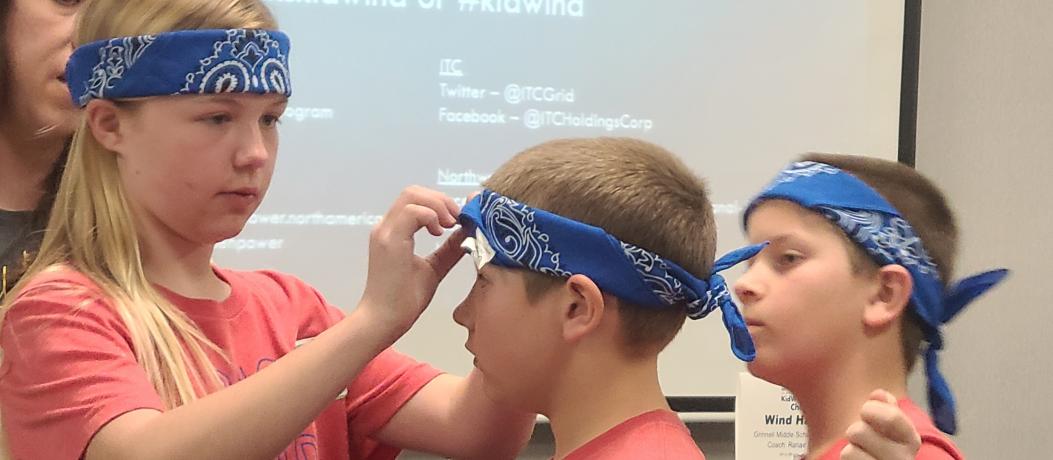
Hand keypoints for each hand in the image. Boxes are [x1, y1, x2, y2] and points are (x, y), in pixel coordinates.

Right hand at [360, 186, 466, 338]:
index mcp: (394, 232)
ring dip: (438, 206)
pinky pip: (412, 212)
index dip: (441, 203)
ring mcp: (385, 232)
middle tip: (457, 220)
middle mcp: (386, 227)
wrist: (384, 321)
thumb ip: (448, 250)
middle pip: (414, 191)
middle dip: (441, 200)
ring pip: (412, 195)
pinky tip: (439, 234)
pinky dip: (431, 216)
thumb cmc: (404, 300)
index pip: (416, 200)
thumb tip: (468, 234)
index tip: (460, 218)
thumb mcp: (434, 268)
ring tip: (450, 226)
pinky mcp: (389, 241)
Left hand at [840, 390, 921, 459]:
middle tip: (863, 438)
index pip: (891, 417)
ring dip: (850, 449)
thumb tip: (879, 395)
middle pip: (859, 432)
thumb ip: (885, 406)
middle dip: (855, 431)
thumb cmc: (881, 442)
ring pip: (848, 452)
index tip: (866, 411)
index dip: (870, 409)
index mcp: (910, 440)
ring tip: (861, 453)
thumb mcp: (888, 423)